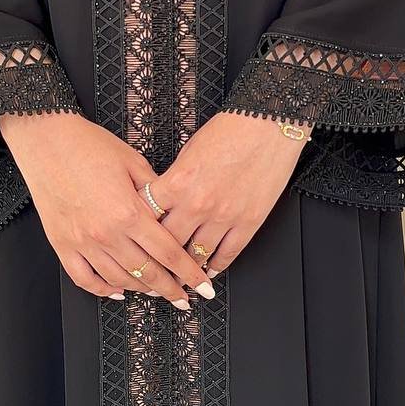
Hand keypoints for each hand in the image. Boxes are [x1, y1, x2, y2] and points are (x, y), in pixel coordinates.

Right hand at [0, 111, 212, 306]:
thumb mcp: (133, 162)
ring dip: (141, 290)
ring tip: (155, 292)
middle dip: (170, 289)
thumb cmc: (87, 145)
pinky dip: (103, 289)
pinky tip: (116, 290)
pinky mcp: (62, 244)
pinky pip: (84, 279)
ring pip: (119, 280)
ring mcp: (82, 242)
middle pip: (147, 273)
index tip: (201, 286)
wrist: (45, 140)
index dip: (189, 273)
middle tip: (184, 298)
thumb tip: (173, 211)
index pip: (169, 253)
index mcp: (129, 212)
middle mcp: (106, 233)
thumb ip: (156, 192)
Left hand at [140, 112, 311, 277]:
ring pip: (197, 256)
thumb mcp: (188, 151)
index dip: (139, 233)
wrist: (268, 124)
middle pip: (168, 244)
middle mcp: (198, 204)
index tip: (136, 243)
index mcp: (178, 182)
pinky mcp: (248, 222)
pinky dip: (216, 266)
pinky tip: (209, 271)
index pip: (148, 218)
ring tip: (179, 280)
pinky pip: (228, 254)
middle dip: (158, 260)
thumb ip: (174, 180)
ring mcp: (224, 216)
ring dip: (186, 271)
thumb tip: (164, 200)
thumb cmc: (230, 131)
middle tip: (152, 272)